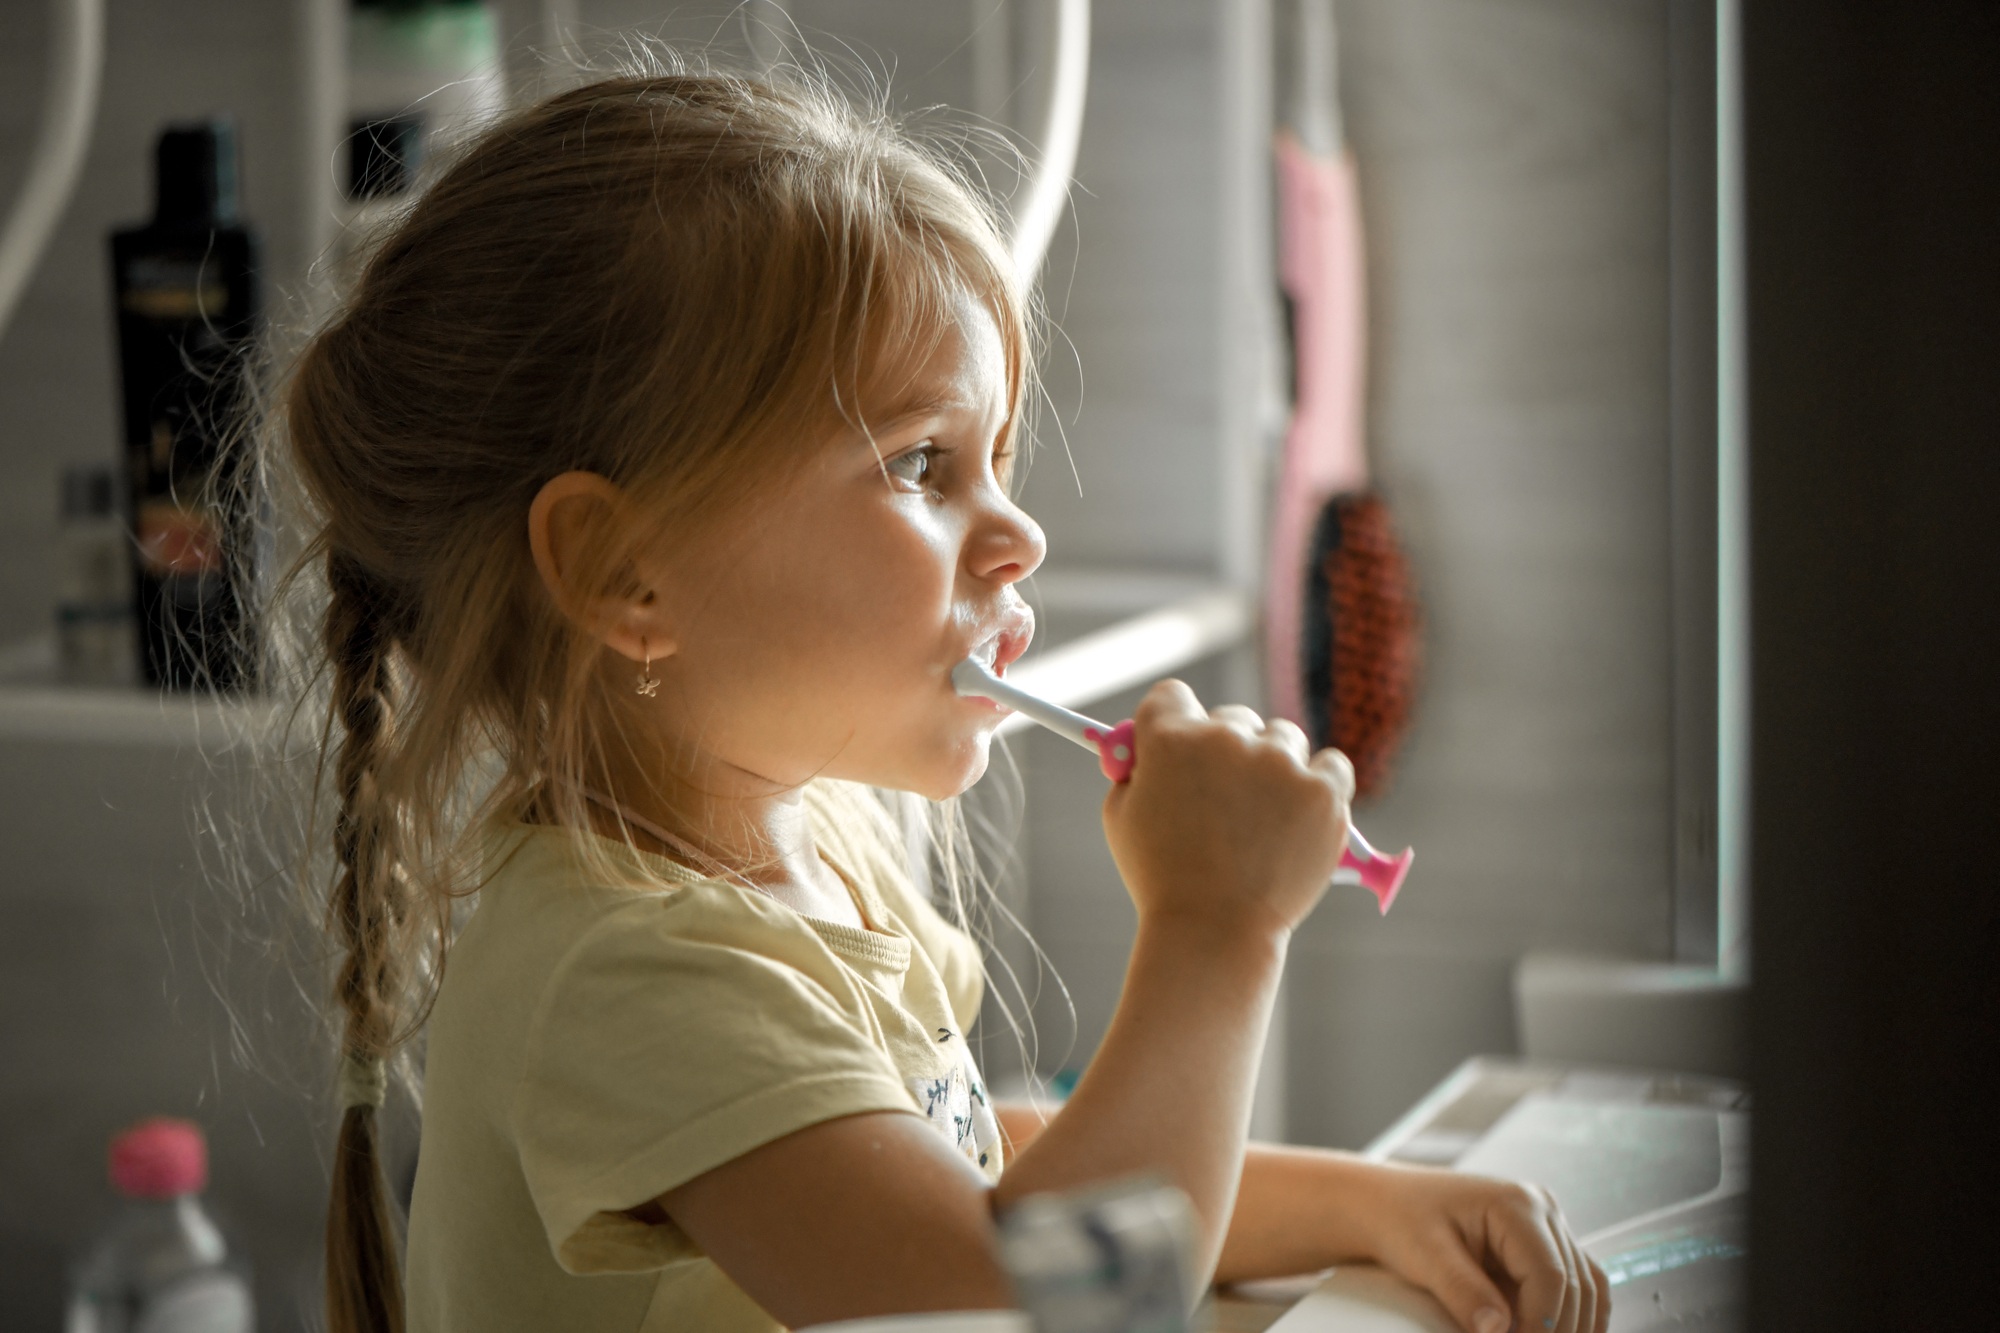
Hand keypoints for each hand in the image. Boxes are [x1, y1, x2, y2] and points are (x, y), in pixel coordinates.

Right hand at [1101, 681, 1354, 940]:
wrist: (1213, 931)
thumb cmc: (1161, 881)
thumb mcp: (1121, 820)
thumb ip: (1133, 773)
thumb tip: (1144, 748)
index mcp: (1169, 739)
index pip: (1171, 696)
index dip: (1173, 721)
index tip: (1180, 746)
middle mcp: (1224, 739)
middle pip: (1230, 718)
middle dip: (1227, 751)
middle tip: (1225, 796)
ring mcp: (1278, 762)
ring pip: (1283, 738)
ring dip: (1275, 766)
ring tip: (1264, 817)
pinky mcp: (1322, 789)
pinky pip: (1330, 765)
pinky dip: (1320, 784)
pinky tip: (1303, 811)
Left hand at [1358, 1162, 1610, 1332]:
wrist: (1388, 1205)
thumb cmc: (1401, 1220)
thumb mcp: (1424, 1256)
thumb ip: (1463, 1292)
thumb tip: (1499, 1332)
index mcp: (1516, 1204)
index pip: (1550, 1276)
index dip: (1542, 1325)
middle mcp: (1542, 1210)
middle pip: (1575, 1285)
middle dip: (1557, 1331)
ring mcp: (1547, 1227)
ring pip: (1586, 1288)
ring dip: (1571, 1327)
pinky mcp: (1543, 1247)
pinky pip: (1575, 1287)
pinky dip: (1570, 1318)